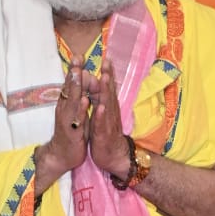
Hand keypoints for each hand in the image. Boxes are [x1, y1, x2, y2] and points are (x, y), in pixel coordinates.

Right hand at [34, 59, 90, 195]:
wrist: (61, 156)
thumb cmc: (70, 133)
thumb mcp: (74, 113)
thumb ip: (77, 99)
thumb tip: (81, 85)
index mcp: (67, 105)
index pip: (71, 85)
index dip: (74, 70)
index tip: (78, 55)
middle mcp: (65, 110)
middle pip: (69, 88)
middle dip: (73, 73)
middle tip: (77, 57)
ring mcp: (68, 120)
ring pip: (72, 101)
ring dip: (76, 87)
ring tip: (79, 73)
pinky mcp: (73, 132)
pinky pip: (77, 119)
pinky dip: (81, 109)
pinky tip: (85, 100)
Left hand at [88, 59, 132, 180]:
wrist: (114, 157)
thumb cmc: (107, 136)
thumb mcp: (104, 116)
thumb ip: (103, 101)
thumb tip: (102, 86)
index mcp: (108, 108)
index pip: (108, 88)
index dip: (107, 73)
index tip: (106, 58)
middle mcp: (109, 113)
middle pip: (109, 92)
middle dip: (108, 76)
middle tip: (107, 61)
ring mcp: (107, 123)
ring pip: (106, 105)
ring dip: (106, 91)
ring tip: (104, 78)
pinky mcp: (103, 135)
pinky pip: (101, 124)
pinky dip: (100, 115)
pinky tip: (100, 107)